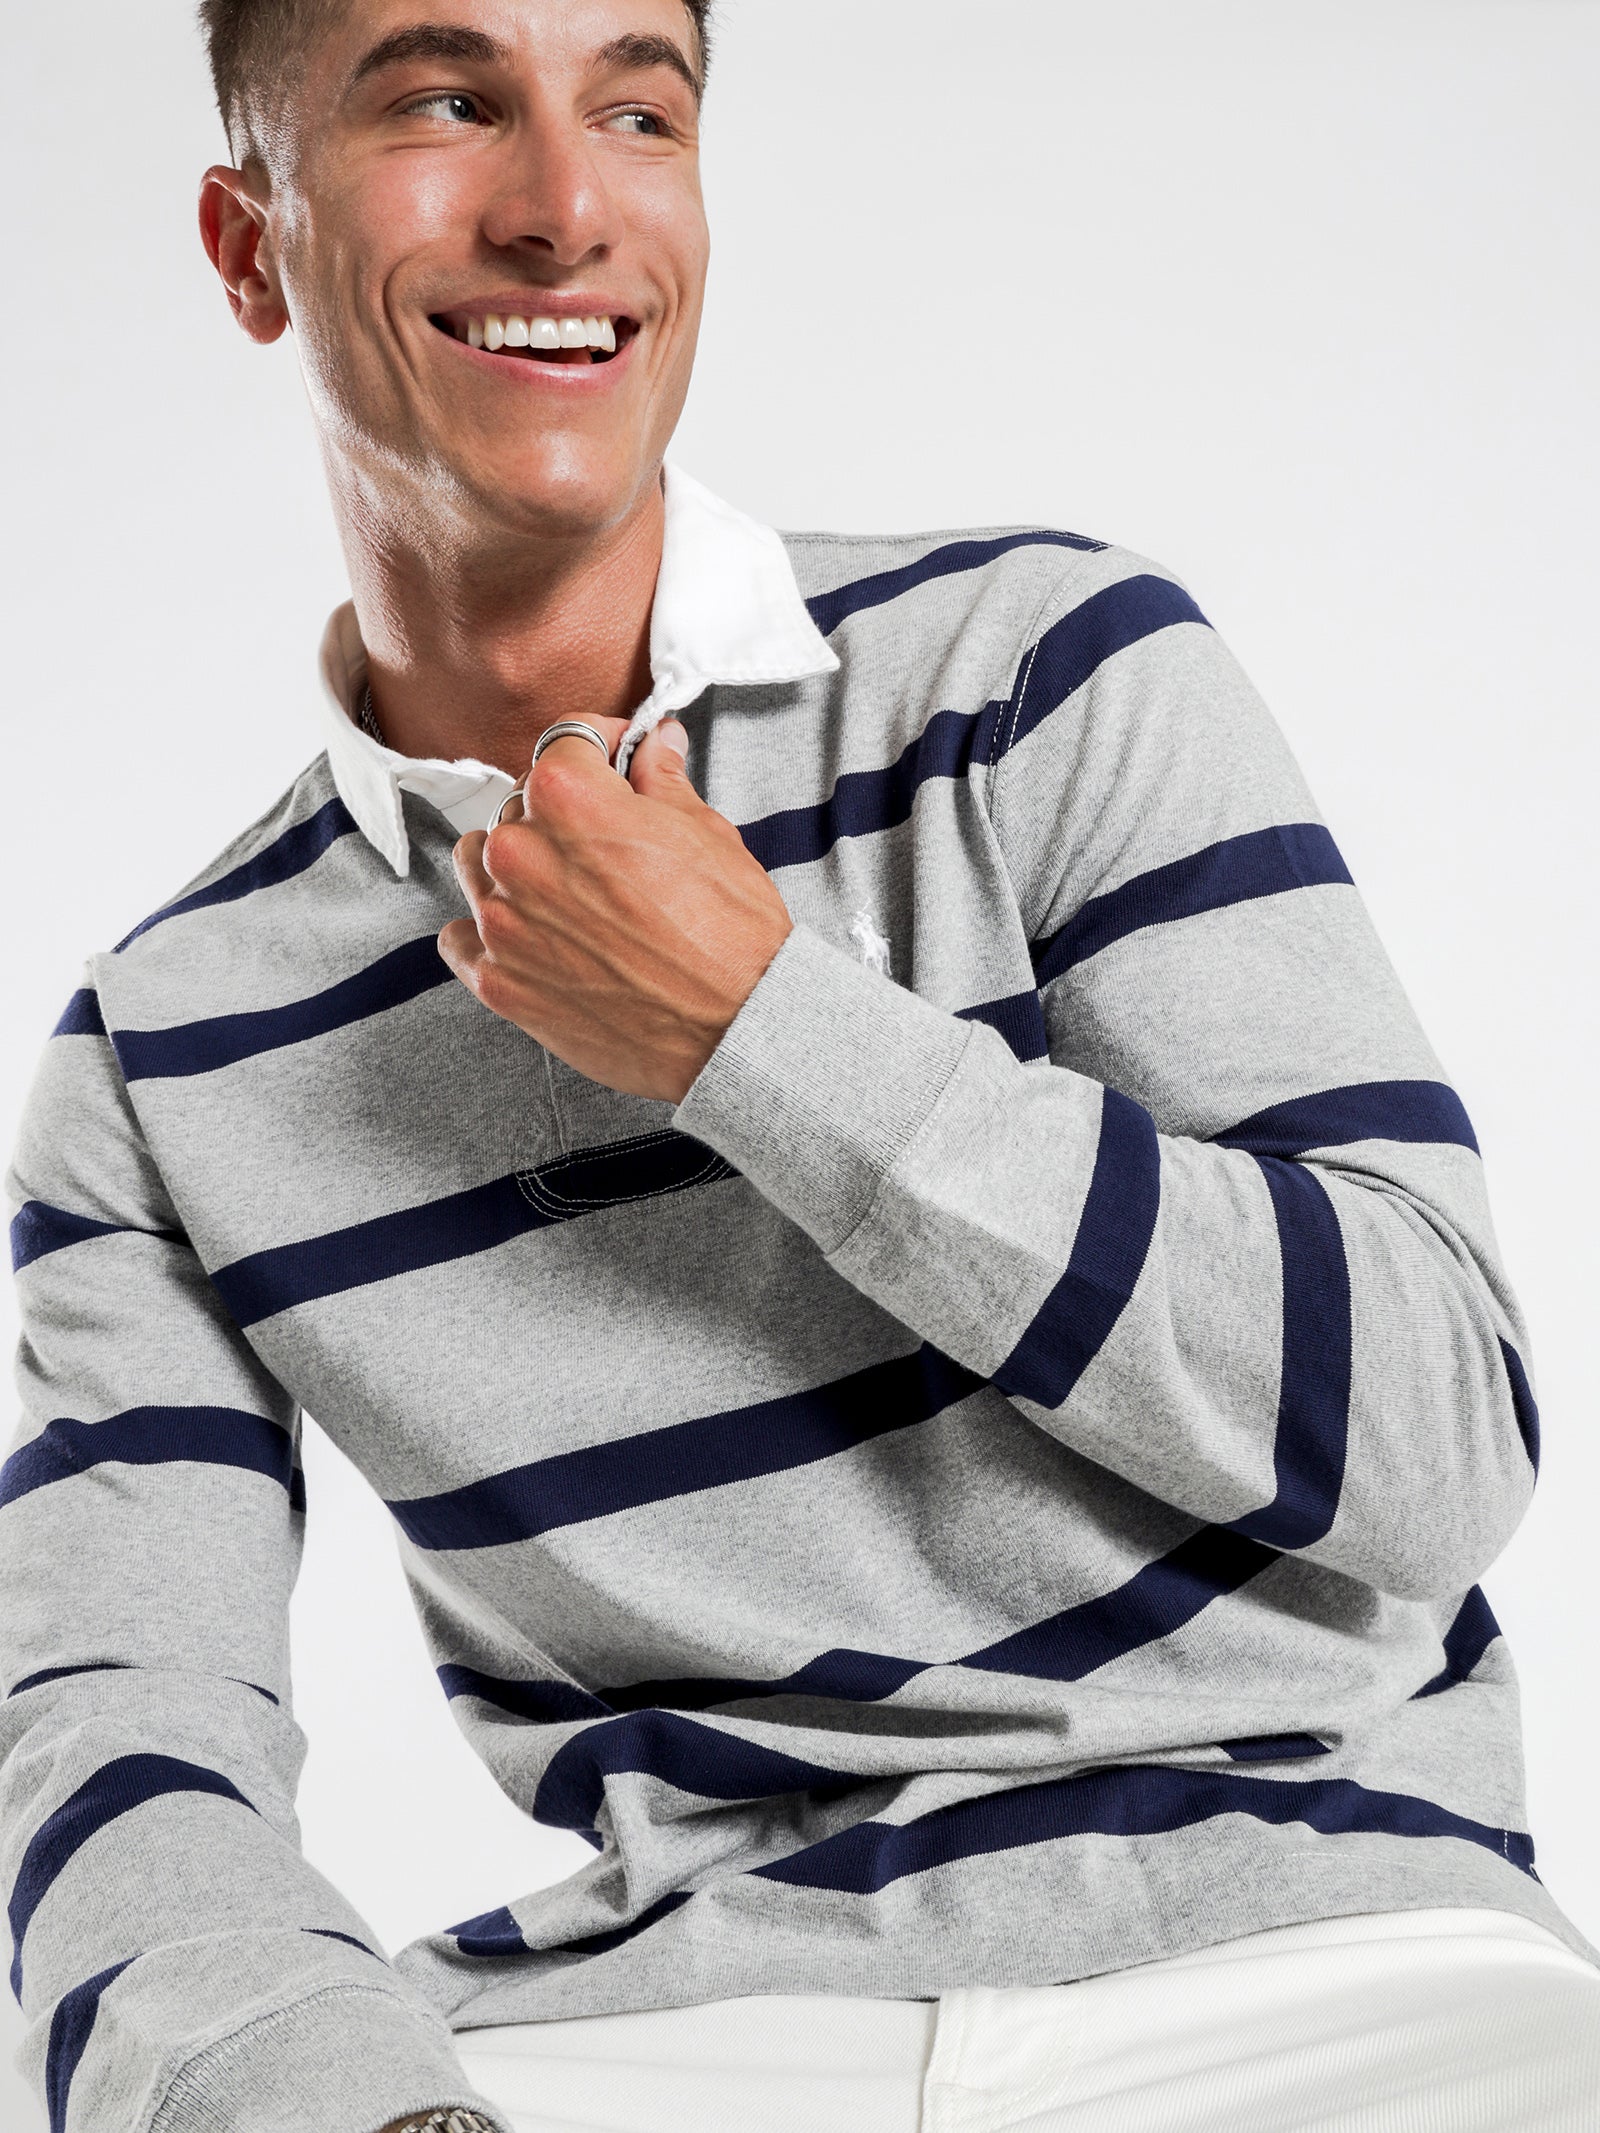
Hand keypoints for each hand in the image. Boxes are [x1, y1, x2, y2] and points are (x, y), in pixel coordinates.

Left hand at [438, 720, 792, 1102]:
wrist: (737, 1029)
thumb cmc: (731, 936)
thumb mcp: (707, 835)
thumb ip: (662, 781)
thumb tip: (656, 745)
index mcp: (569, 798)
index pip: (565, 742)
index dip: (601, 748)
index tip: (615, 763)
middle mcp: (521, 853)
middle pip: (520, 805)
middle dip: (562, 814)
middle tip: (608, 843)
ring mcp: (502, 921)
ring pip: (478, 863)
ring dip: (515, 867)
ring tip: (568, 892)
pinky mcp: (498, 982)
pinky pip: (462, 938)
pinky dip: (490, 933)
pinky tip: (534, 937)